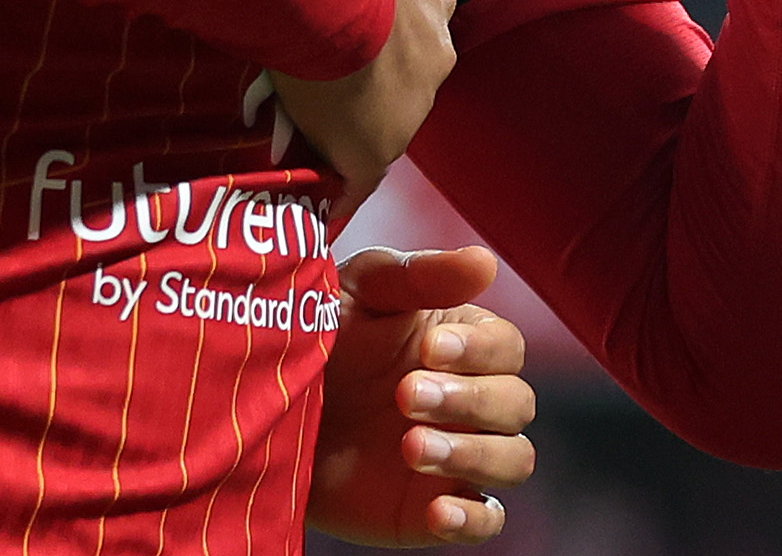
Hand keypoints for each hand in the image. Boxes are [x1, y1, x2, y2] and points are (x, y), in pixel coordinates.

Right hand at [268, 0, 455, 208]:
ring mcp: (408, 104)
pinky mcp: (372, 151)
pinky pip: (349, 172)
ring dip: (339, 108)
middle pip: (393, 55)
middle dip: (358, 56)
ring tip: (284, 105)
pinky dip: (330, 175)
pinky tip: (300, 181)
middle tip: (299, 52)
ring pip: (370, 109)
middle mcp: (435, 44)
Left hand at [311, 245, 534, 544]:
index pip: (507, 347)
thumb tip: (486, 261)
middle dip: (468, 400)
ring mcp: (458, 455)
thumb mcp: (359, 291)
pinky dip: (472, 518)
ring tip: (410, 447)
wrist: (265, 403)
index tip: (430, 348)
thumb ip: (419, 276)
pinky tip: (438, 510)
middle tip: (404, 394)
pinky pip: (485, 521)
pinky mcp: (434, 506)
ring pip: (512, 459)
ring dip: (473, 454)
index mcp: (462, 342)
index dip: (479, 350)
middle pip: (516, 403)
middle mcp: (471, 399)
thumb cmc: (318, 333)